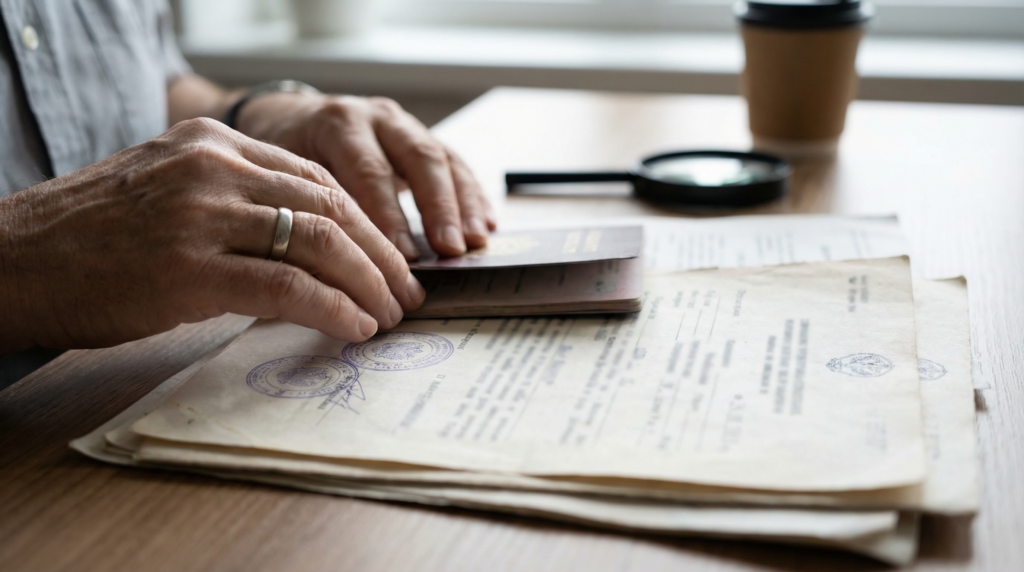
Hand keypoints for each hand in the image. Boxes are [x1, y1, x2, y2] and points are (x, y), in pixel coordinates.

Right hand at [0, 118, 424, 353]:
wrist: (12, 261)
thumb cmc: (91, 237)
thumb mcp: (169, 191)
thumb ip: (235, 202)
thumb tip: (308, 246)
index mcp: (211, 142)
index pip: (316, 178)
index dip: (365, 222)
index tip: (390, 257)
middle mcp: (212, 166)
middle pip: (328, 206)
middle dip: (380, 254)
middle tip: (407, 290)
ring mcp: (199, 215)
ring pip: (316, 242)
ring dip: (367, 282)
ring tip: (390, 312)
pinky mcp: (188, 270)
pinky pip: (286, 287)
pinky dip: (332, 308)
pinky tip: (355, 326)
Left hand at [236, 93, 495, 258]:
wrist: (288, 117)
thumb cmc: (282, 156)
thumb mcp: (283, 176)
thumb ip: (309, 213)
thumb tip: (333, 276)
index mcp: (338, 124)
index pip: (369, 170)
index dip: (390, 216)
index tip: (406, 258)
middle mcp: (376, 117)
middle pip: (417, 158)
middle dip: (437, 207)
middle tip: (450, 248)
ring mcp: (404, 125)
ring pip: (443, 160)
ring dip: (462, 205)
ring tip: (474, 242)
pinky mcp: (424, 138)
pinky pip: (456, 165)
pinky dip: (473, 196)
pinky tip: (486, 226)